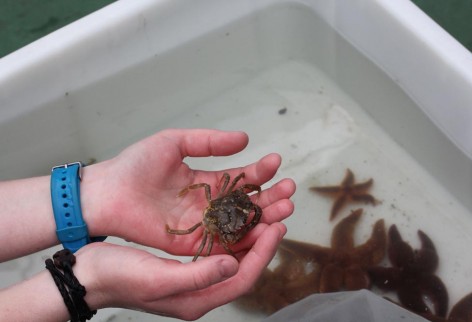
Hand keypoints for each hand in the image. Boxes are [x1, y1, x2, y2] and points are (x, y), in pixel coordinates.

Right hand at [76, 221, 285, 319]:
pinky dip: (229, 227)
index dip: (263, 252)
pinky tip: (234, 210)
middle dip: (263, 237)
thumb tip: (233, 263)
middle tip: (278, 210)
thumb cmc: (118, 277)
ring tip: (264, 205)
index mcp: (197, 299)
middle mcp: (201, 289)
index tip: (276, 226)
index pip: (243, 277)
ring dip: (249, 229)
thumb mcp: (157, 279)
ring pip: (233, 251)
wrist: (88, 274)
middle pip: (243, 263)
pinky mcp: (185, 262)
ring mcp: (193, 276)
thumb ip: (198, 276)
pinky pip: (217, 244)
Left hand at [82, 129, 294, 255]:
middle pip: (247, 203)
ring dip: (264, 217)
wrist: (107, 192)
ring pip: (240, 223)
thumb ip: (208, 142)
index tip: (276, 163)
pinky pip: (223, 241)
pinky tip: (264, 230)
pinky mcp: (192, 242)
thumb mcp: (175, 142)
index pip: (240, 177)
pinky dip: (245, 238)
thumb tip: (244, 139)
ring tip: (286, 208)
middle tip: (290, 190)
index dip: (259, 171)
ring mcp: (202, 224)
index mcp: (206, 180)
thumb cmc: (136, 164)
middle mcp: (208, 204)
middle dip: (270, 196)